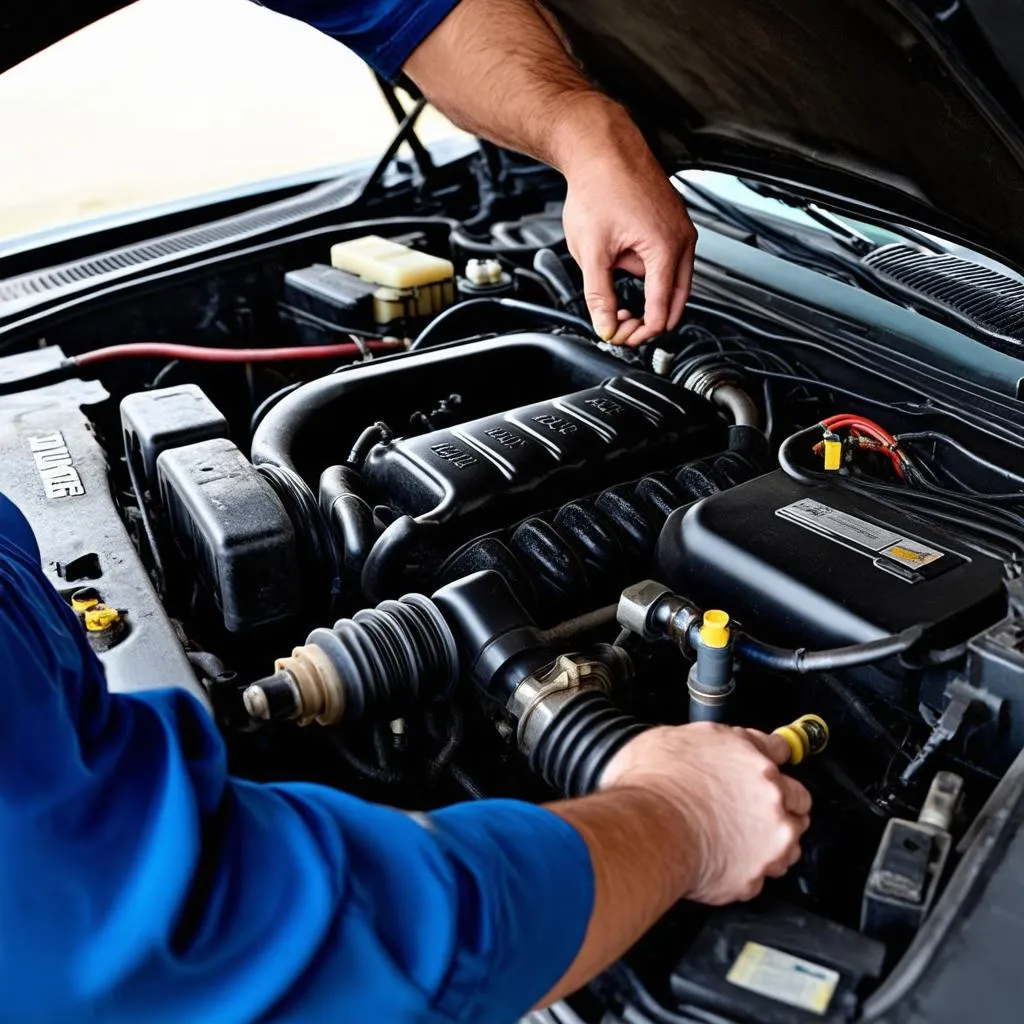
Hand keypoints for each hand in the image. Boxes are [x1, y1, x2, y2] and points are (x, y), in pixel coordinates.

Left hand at [560, 102, 696, 346]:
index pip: (661, 311)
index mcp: (665, 249)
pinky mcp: (674, 223)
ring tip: (611, 279)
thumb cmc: (599, 187)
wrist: (602, 147)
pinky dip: (649, 270)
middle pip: (676, 301)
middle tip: (620, 325)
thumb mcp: (591, 252)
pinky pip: (668, 259)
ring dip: (646, 291)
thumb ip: (600, 295)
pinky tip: (622, 258)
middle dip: (648, 319)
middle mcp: (682, 239)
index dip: (639, 332)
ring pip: (672, 281)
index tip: (619, 335)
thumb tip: (606, 326)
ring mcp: (682, 230)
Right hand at [599, 722, 810, 904]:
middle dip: (781, 802)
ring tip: (739, 838)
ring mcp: (767, 845)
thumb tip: (722, 741)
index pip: (783, 753)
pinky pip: (759, 877)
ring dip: (771, 841)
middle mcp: (772, 804)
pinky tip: (722, 860)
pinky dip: (745, 872)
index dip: (771, 758)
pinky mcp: (751, 880)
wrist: (643, 830)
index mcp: (758, 765)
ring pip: (789, 844)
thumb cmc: (653, 783)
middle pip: (799, 802)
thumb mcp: (683, 735)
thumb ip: (719, 740)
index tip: (770, 762)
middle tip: (752, 804)